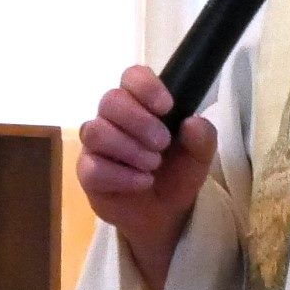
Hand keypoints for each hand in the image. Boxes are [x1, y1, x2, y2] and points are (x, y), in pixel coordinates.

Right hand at [76, 66, 213, 289]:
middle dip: (139, 121)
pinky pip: (93, 167)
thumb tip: (192, 122)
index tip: (166, 107)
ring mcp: (96, 145)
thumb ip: (202, 137)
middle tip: (163, 143)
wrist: (164, 212)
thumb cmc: (176, 173)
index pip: (131, 76)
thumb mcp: (200, 156)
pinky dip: (122, 176)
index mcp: (140, 103)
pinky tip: (143, 182)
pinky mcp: (87, 172)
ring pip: (96, 131)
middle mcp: (113, 118)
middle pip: (110, 100)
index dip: (145, 86)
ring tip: (153, 165)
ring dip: (129, 148)